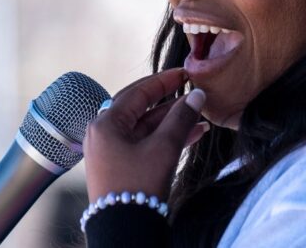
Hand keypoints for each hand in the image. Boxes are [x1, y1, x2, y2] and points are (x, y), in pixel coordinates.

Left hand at [83, 68, 208, 201]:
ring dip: (172, 122)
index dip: (164, 81)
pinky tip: (192, 134)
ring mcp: (110, 151)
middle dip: (170, 102)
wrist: (124, 232)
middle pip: (141, 108)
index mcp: (105, 123)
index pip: (138, 92)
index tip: (185, 74)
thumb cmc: (138, 188)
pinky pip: (144, 144)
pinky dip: (165, 138)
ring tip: (201, 117)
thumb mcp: (164, 149)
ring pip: (145, 127)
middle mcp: (103, 133)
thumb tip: (197, 95)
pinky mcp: (119, 166)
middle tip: (192, 90)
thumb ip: (181, 118)